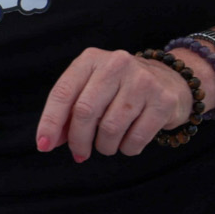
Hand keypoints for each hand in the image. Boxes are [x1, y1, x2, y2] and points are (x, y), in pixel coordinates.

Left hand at [36, 48, 198, 160]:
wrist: (171, 81)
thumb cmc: (120, 90)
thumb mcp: (92, 90)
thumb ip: (68, 112)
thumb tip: (48, 141)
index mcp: (91, 60)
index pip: (63, 93)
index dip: (50, 122)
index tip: (43, 145)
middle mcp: (117, 64)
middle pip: (85, 111)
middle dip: (78, 140)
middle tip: (80, 153)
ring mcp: (142, 81)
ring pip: (110, 128)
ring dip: (104, 146)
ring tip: (107, 145)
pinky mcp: (163, 100)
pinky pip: (135, 139)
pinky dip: (127, 149)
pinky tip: (128, 143)